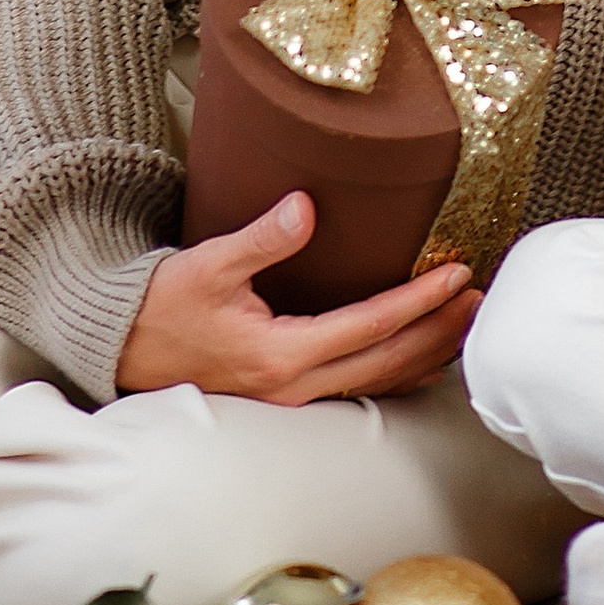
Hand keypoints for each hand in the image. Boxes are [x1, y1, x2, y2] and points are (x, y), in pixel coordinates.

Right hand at [117, 192, 475, 403]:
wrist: (123, 350)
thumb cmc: (164, 305)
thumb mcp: (208, 264)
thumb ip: (262, 238)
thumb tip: (306, 205)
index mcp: (280, 356)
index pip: (370, 325)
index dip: (419, 300)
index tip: (457, 273)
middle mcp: (294, 387)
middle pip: (387, 361)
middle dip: (439, 330)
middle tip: (480, 298)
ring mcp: (292, 399)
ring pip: (378, 380)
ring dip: (426, 352)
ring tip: (465, 322)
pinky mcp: (289, 396)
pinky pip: (359, 387)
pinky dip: (398, 370)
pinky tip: (422, 356)